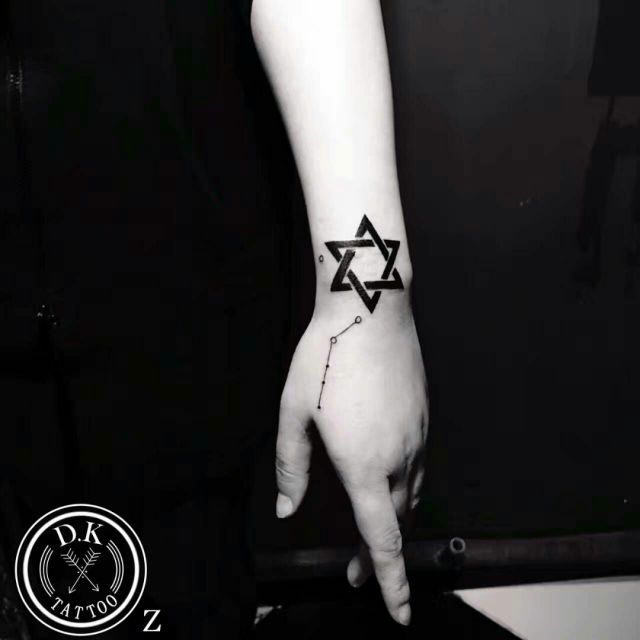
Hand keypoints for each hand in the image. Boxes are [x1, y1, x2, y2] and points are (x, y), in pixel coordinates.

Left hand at [275, 304, 428, 625]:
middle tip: (356, 568)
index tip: (398, 612)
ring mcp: (418, 435)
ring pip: (410, 493)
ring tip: (368, 521)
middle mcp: (399, 455)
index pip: (383, 538)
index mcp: (363, 462)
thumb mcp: (294, 411)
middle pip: (396, 520)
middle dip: (380, 551)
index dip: (391, 580)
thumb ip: (292, 465)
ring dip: (391, 515)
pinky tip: (383, 469)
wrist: (369, 309)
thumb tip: (287, 508)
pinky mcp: (425, 416)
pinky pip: (417, 463)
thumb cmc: (326, 356)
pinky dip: (401, 482)